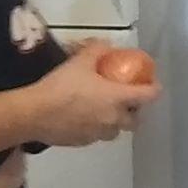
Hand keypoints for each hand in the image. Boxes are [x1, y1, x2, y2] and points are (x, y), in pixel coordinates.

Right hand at [20, 39, 162, 146]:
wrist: (33, 113)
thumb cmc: (61, 86)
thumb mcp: (80, 62)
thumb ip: (96, 50)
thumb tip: (105, 44)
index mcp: (118, 99)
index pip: (149, 96)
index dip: (154, 89)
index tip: (152, 84)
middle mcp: (113, 119)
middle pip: (134, 122)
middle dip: (134, 112)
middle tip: (125, 101)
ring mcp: (97, 134)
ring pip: (114, 132)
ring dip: (114, 123)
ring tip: (102, 111)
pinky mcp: (81, 143)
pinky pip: (94, 136)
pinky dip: (94, 129)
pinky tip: (82, 119)